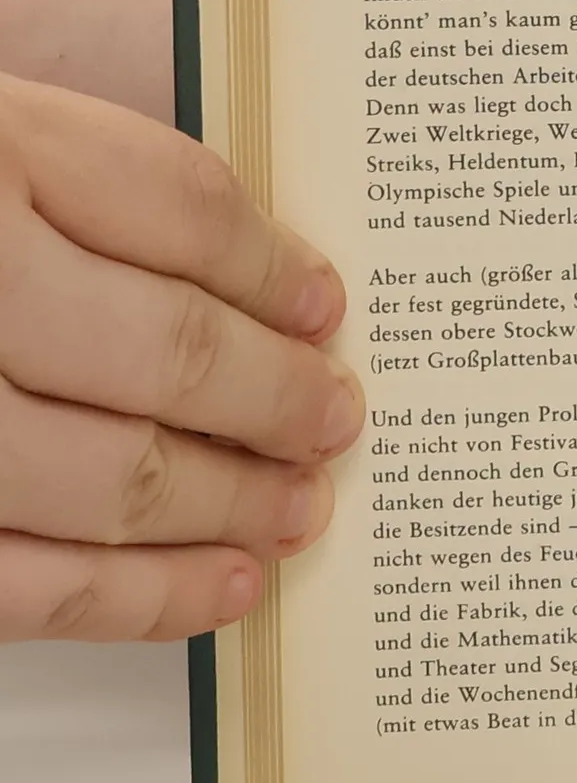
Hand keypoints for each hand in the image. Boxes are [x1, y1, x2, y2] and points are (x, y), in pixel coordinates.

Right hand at [0, 75, 361, 641]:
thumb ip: (92, 185)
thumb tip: (274, 283)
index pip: (176, 209)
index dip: (274, 269)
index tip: (328, 308)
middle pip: (162, 349)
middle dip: (275, 397)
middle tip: (339, 419)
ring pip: (109, 475)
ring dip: (228, 501)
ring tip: (301, 507)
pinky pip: (23, 584)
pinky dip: (140, 597)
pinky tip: (223, 589)